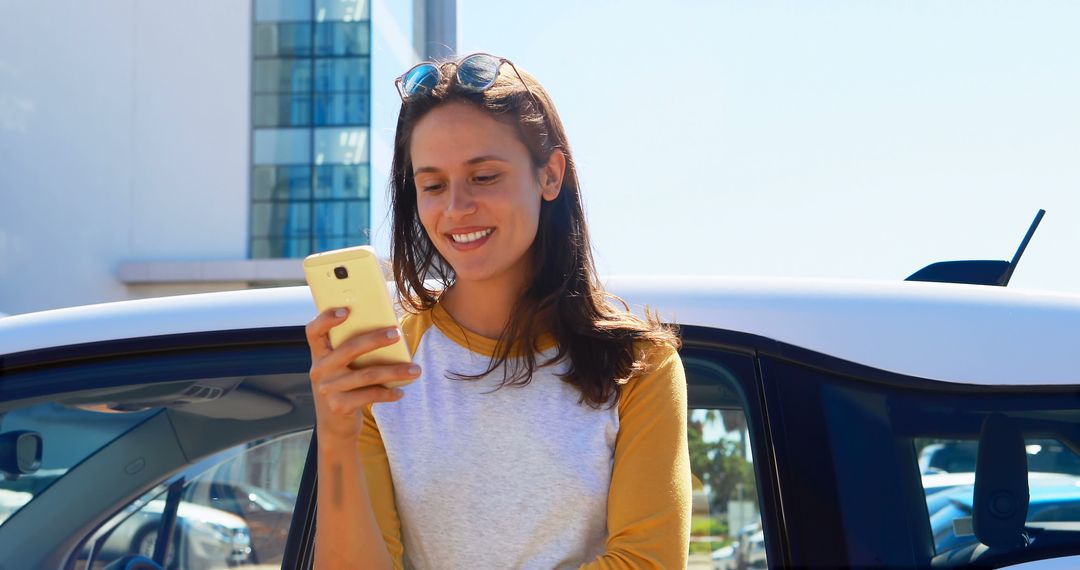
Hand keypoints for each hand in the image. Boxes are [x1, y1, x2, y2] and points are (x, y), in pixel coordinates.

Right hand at [305, 307, 420, 440]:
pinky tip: (401, 391)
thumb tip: (388, 331)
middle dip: (375, 339)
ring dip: (395, 371)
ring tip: (415, 370)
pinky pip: (370, 395)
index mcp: (319, 355)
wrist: (335, 426)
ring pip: (367, 374)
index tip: (347, 310)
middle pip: (349, 349)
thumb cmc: (344, 387)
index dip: (326, 319)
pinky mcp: (339, 406)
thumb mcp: (339, 369)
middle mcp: (319, 370)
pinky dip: (389, 393)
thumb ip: (351, 352)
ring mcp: (328, 389)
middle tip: (397, 333)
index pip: (314, 331)